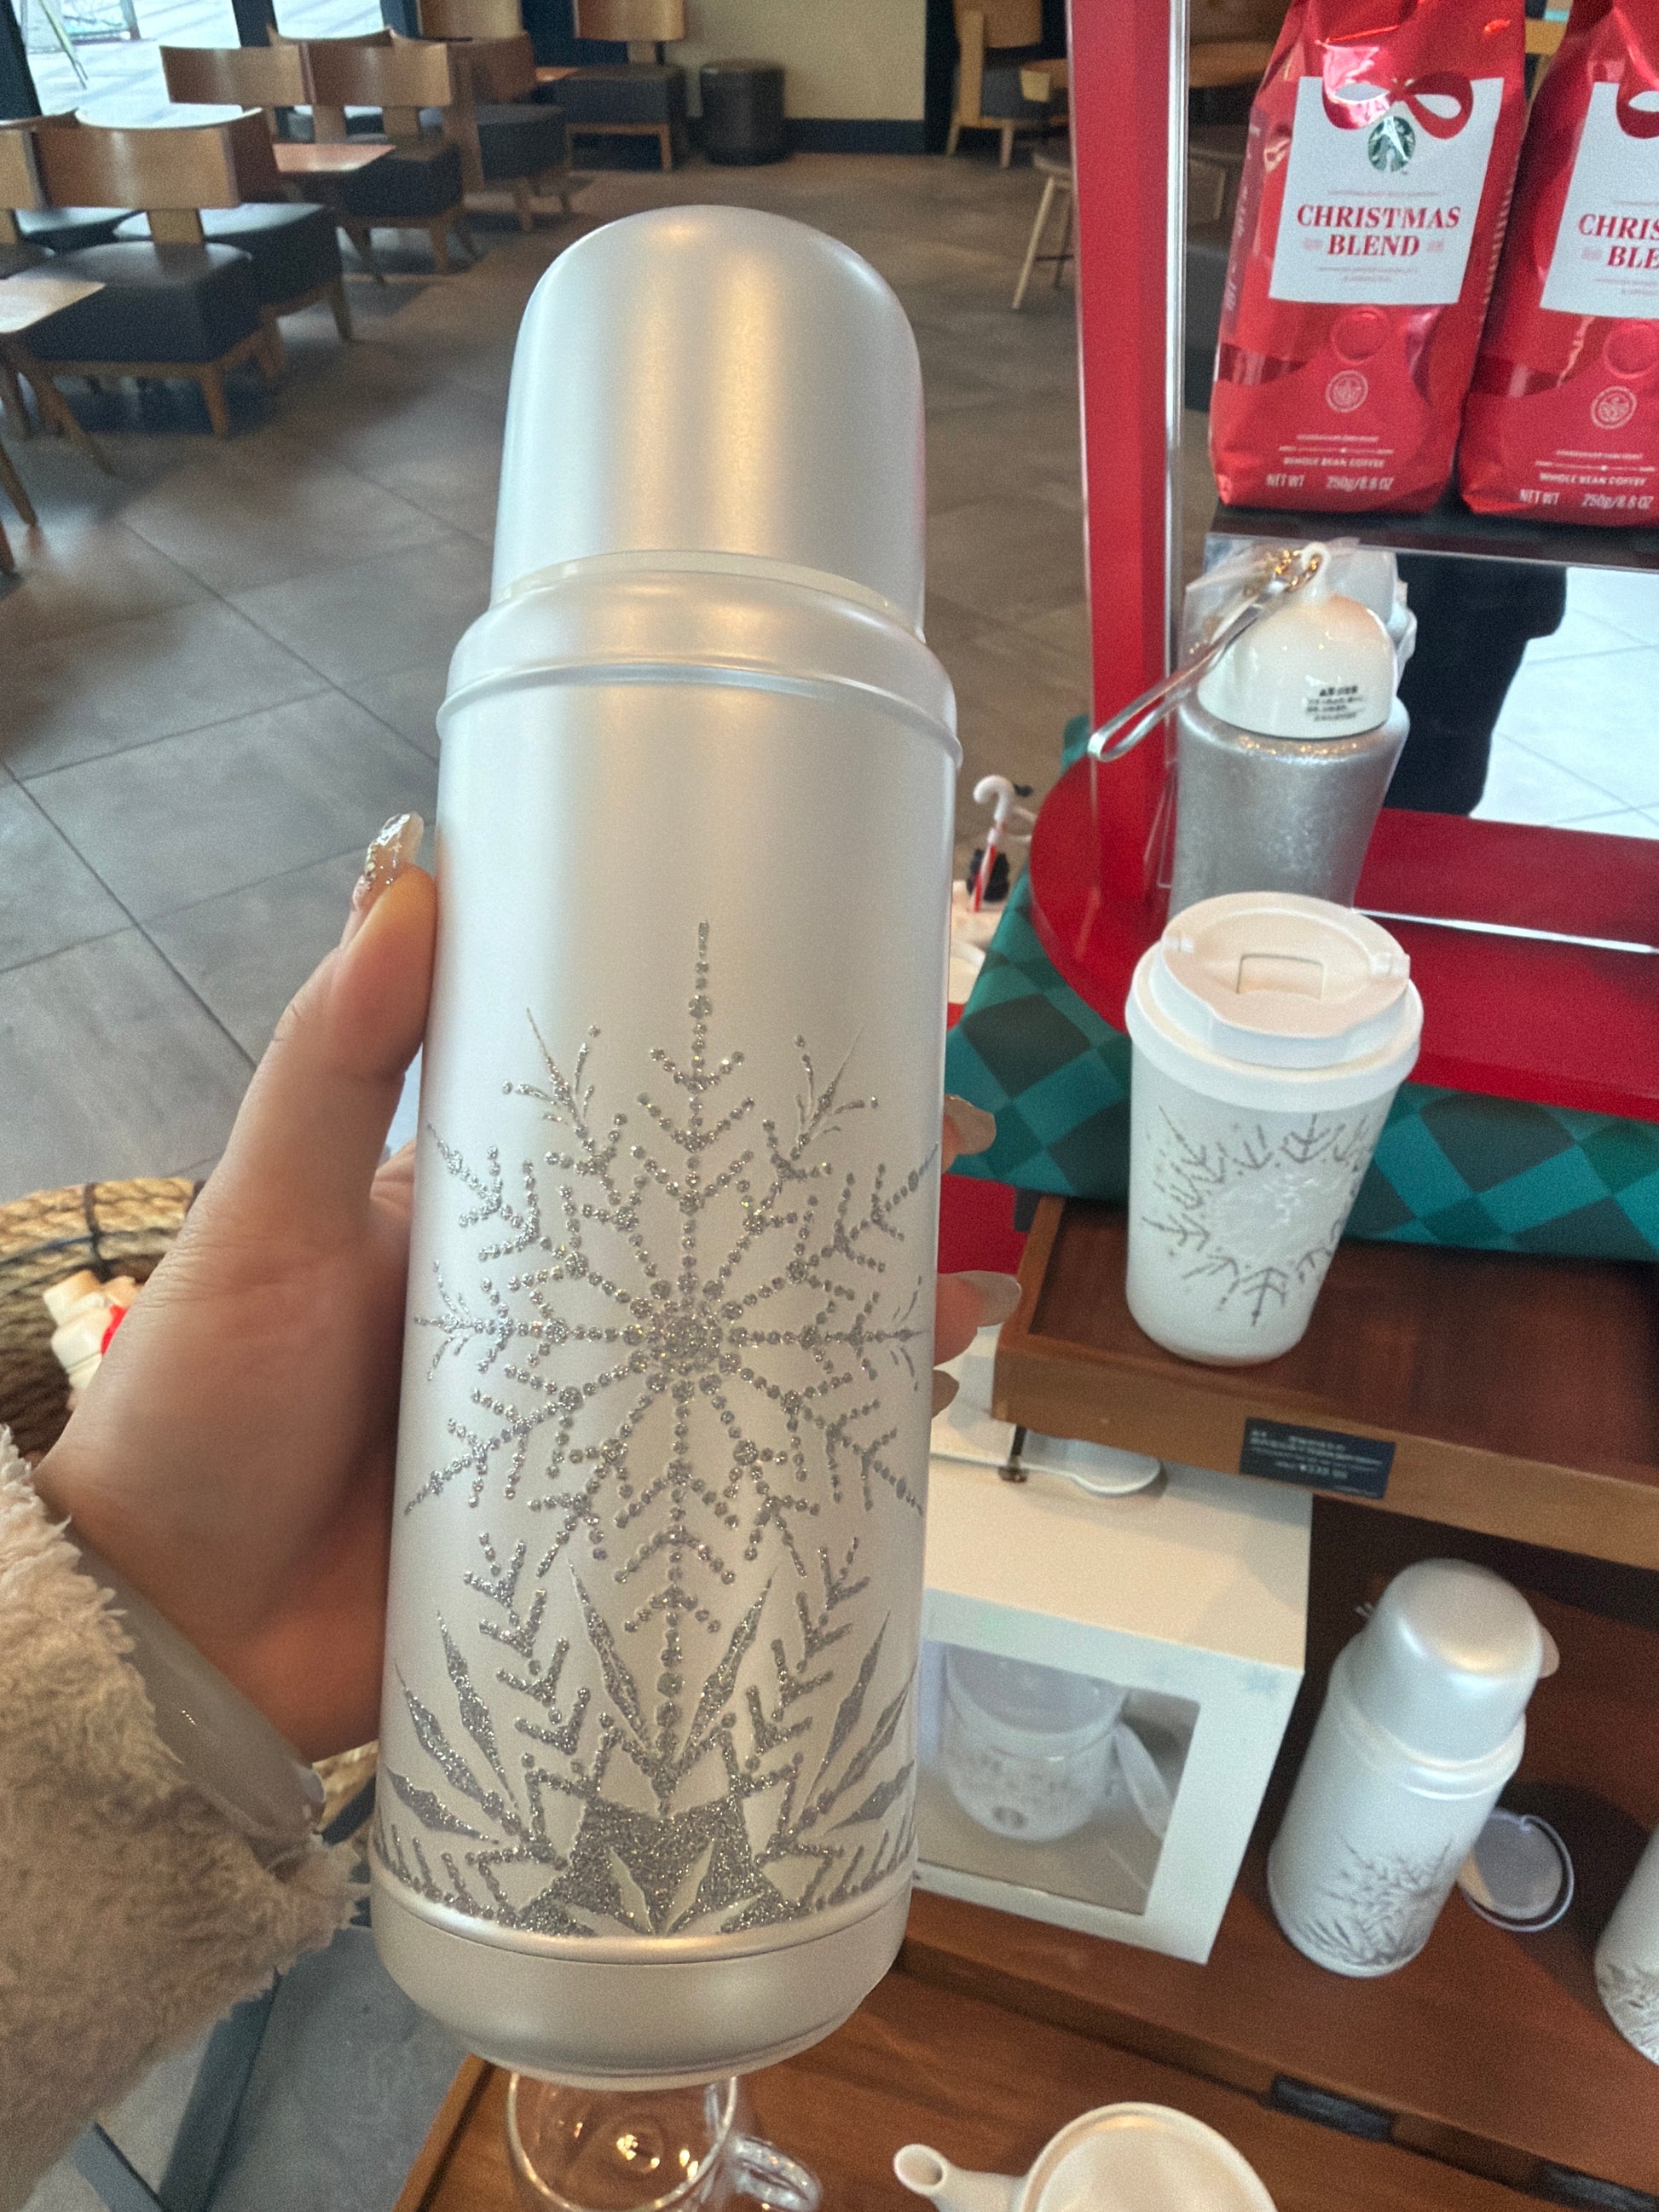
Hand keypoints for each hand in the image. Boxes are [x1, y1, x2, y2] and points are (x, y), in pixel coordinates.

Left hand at [34, 862, 1018, 1762]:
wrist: (170, 1636)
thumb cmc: (204, 1402)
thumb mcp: (273, 1213)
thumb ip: (336, 1060)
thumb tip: (412, 877)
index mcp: (495, 1219)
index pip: (646, 1128)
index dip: (753, 1085)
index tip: (861, 1040)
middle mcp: (559, 1314)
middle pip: (726, 1247)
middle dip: (846, 1210)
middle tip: (951, 1172)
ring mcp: (589, 1430)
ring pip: (752, 1366)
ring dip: (861, 1332)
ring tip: (955, 1308)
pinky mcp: (603, 1542)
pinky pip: (729, 1497)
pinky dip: (819, 1468)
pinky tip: (901, 1444)